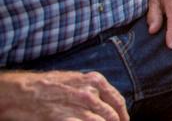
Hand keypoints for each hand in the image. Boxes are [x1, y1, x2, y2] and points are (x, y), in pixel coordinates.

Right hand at [0, 70, 128, 120]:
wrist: (24, 91)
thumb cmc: (49, 84)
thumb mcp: (76, 79)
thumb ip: (93, 88)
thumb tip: (105, 100)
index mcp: (95, 80)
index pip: (117, 100)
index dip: (123, 114)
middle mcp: (90, 92)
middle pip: (112, 114)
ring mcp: (78, 106)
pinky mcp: (66, 118)